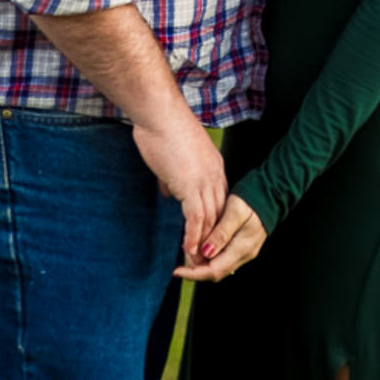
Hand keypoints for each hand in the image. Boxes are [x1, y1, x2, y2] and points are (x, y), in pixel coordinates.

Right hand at [131, 116, 225, 266]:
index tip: (210, 240)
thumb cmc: (162, 131)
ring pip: (210, 220)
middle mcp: (216, 176)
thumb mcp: (173, 160)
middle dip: (213, 240)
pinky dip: (193, 236)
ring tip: (197, 264)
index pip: (219, 202)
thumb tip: (171, 193)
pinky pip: (196, 218)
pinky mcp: (191, 185)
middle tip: (207, 260)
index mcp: (214, 169)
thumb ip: (175, 179)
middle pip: (219, 215)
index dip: (214, 222)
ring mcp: (206, 181)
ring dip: (203, 244)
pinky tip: (189, 250)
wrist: (160, 115)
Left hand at [175, 198, 267, 282]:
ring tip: (189, 251)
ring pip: (219, 267)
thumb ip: (221, 234)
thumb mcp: (234, 213)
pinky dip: (210, 257)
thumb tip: (206, 252)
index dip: (194, 274)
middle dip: (196, 269)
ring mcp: (245, 252)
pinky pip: (223, 258)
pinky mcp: (243, 247)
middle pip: (216, 272)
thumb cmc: (252, 202)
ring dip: (202, 263)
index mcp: (242, 248)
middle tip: (181, 259)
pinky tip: (202, 247)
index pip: (215, 271)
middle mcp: (244, 254)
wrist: (271, 195)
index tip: (177, 271)